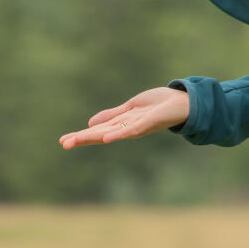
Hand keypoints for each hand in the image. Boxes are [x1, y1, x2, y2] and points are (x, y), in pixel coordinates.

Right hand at [60, 87, 189, 148]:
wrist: (185, 103)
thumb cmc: (160, 105)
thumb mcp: (130, 108)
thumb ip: (112, 116)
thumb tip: (90, 124)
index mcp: (122, 125)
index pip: (98, 132)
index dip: (81, 135)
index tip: (63, 141)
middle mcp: (128, 128)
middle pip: (101, 135)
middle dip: (82, 139)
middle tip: (64, 144)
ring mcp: (138, 126)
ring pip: (112, 134)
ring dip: (94, 138)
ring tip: (77, 141)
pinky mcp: (148, 123)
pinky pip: (132, 130)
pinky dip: (119, 135)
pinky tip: (106, 139)